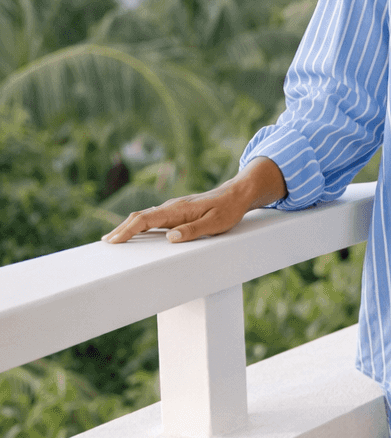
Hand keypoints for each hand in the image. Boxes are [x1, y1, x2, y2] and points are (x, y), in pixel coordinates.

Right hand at [101, 157, 285, 244]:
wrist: (236, 194)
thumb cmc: (227, 210)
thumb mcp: (215, 224)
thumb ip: (193, 230)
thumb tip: (170, 237)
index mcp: (177, 210)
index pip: (145, 220)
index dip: (128, 230)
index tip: (115, 240)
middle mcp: (171, 207)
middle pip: (139, 217)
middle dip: (121, 229)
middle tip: (106, 243)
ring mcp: (172, 208)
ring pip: (144, 217)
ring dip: (128, 227)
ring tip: (114, 240)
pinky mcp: (175, 211)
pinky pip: (152, 218)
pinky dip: (138, 225)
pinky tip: (134, 232)